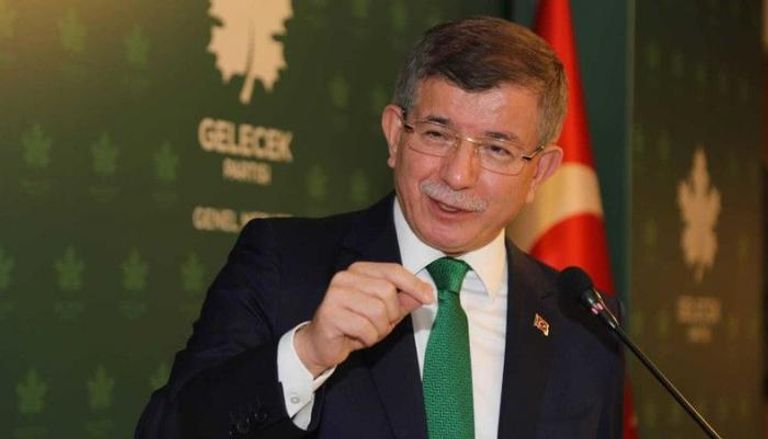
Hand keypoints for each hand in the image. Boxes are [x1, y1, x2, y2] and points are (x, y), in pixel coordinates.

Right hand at [294, 262, 432, 376]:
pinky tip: (356, 338)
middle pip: (387, 291)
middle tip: (380, 325)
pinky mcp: (329, 313)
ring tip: (367, 332)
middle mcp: (345, 277)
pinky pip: (364, 327)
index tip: (429, 297)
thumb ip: (404, 301)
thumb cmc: (354, 325)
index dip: (414, 284)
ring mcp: (335, 293)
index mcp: (360, 270)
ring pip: (377, 310)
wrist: (322, 345)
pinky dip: (367, 338)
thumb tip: (427, 292)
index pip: (393, 271)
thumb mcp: (385, 312)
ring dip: (379, 329)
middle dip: (391, 315)